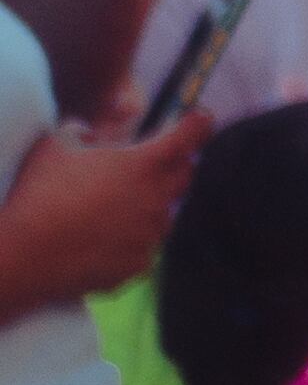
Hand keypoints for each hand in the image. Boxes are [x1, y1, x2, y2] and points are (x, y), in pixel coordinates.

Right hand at [0, 106, 207, 299]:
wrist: (26, 255)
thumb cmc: (40, 194)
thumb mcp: (56, 145)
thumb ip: (83, 131)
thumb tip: (92, 133)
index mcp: (141, 166)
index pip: (184, 139)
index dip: (197, 125)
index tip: (204, 117)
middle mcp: (155, 201)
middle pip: (183, 176)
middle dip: (177, 163)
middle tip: (158, 160)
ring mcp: (149, 237)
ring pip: (163, 215)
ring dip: (151, 205)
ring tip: (116, 206)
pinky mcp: (138, 267)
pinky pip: (145, 248)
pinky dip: (133, 240)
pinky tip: (105, 239)